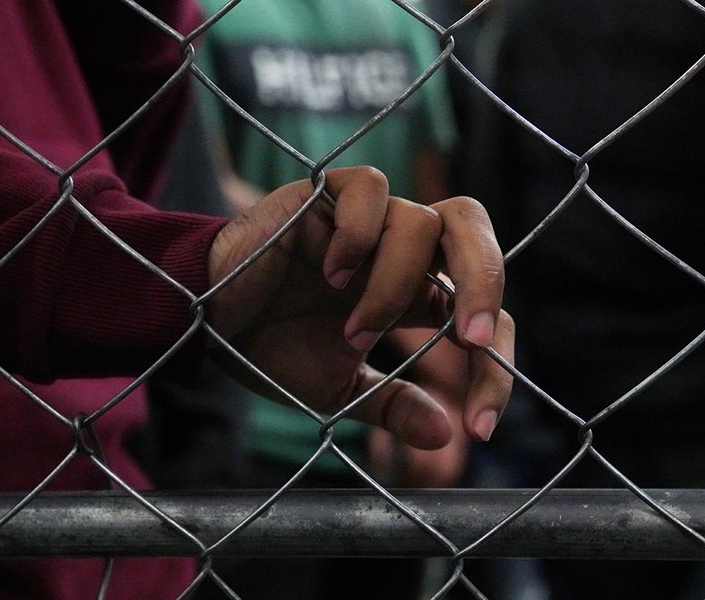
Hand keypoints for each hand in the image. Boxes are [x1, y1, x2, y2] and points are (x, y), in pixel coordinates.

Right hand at [207, 167, 513, 449]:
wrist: (209, 321)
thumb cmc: (270, 348)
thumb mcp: (339, 390)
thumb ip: (391, 404)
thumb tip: (445, 433)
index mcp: (412, 293)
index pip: (479, 311)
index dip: (494, 368)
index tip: (479, 427)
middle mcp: (397, 251)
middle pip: (473, 233)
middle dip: (486, 283)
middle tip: (469, 341)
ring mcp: (364, 220)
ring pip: (421, 220)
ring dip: (395, 285)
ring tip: (355, 330)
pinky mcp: (324, 195)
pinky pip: (370, 189)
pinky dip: (360, 233)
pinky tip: (332, 271)